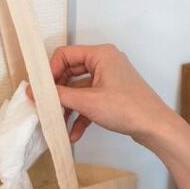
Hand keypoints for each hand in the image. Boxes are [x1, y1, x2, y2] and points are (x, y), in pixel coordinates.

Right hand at [28, 43, 170, 143]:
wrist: (155, 127)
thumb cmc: (127, 108)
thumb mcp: (87, 102)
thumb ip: (59, 95)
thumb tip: (34, 92)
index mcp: (100, 54)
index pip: (64, 54)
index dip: (50, 71)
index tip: (41, 90)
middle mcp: (105, 62)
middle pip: (70, 72)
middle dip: (58, 93)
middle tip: (47, 107)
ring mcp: (109, 79)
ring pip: (79, 90)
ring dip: (68, 108)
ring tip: (59, 125)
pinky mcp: (112, 94)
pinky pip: (90, 101)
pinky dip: (81, 115)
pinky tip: (74, 134)